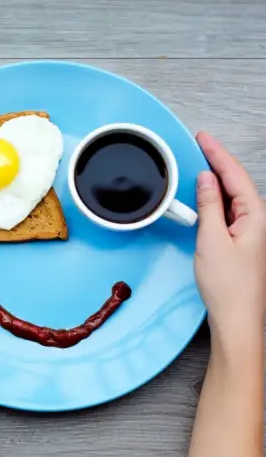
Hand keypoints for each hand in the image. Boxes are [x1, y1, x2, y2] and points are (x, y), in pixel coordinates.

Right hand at [194, 132, 265, 337]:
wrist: (238, 318)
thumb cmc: (229, 286)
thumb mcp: (211, 240)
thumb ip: (209, 206)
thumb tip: (205, 181)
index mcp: (256, 216)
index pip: (235, 175)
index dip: (218, 154)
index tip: (203, 138)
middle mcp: (258, 221)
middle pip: (237, 182)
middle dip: (218, 162)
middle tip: (200, 145)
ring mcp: (251, 231)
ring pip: (233, 196)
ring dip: (216, 181)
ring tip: (200, 165)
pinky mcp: (242, 242)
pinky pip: (228, 211)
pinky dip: (215, 200)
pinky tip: (205, 198)